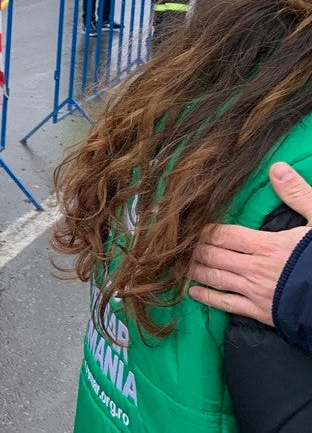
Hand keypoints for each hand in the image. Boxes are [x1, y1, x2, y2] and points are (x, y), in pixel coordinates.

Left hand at [189, 162, 311, 324]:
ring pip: (216, 278)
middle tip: (182, 245)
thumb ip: (297, 194)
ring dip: (196, 270)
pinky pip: (227, 304)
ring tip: (182, 264)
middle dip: (196, 249)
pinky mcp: (260, 312)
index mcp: (267, 245)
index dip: (205, 231)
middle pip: (214, 255)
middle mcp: (255, 268)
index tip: (193, 227)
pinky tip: (194, 292)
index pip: (224, 235)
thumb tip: (277, 168)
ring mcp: (256, 291)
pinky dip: (207, 297)